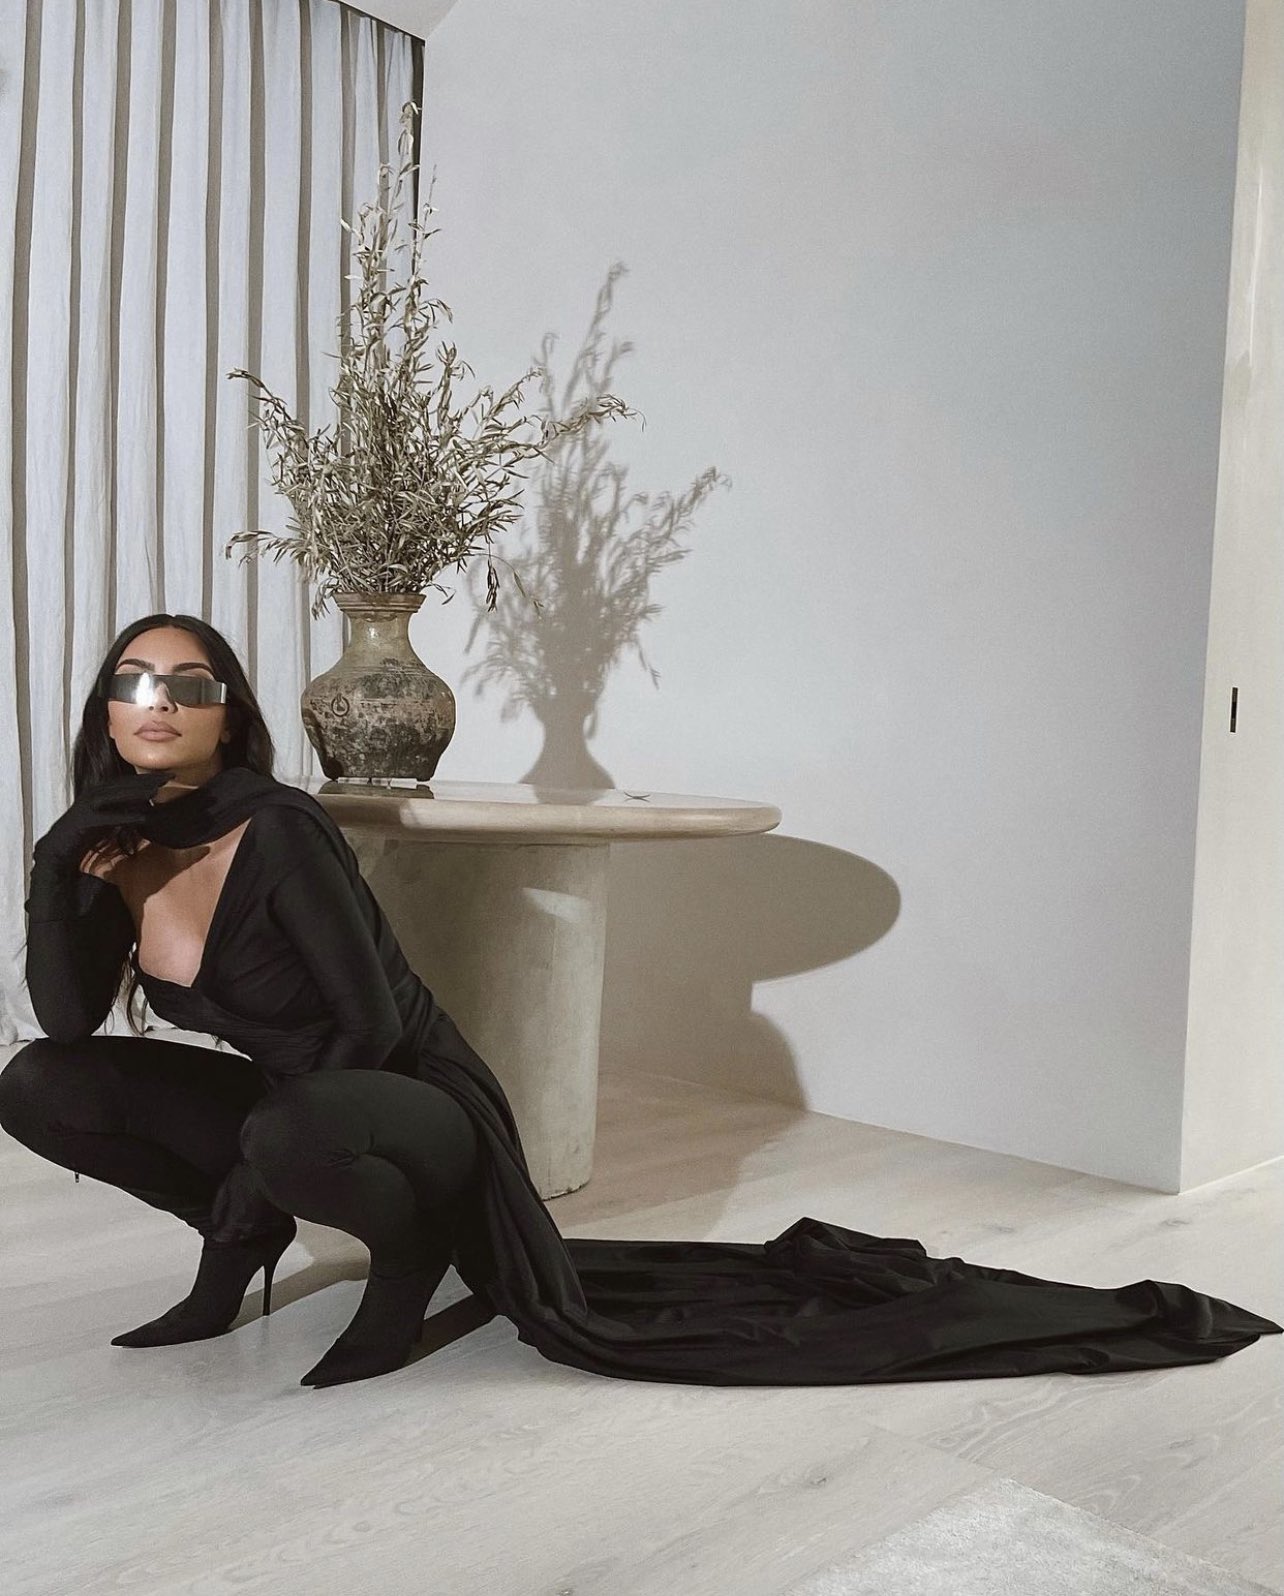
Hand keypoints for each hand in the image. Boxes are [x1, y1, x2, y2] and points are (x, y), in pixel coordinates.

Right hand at [33, 768, 172, 873]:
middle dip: (147, 779)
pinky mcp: (85, 820)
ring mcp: (88, 806)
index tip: (170, 775)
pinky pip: (109, 817)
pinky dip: (126, 816)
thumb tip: (148, 807)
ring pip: (116, 795)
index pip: (128, 781)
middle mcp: (94, 794)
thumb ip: (125, 810)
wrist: (60, 848)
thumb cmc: (86, 833)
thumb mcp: (110, 819)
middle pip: (124, 784)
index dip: (149, 777)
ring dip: (137, 792)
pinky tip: (144, 817)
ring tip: (158, 791)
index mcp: (101, 792)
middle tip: (170, 776)